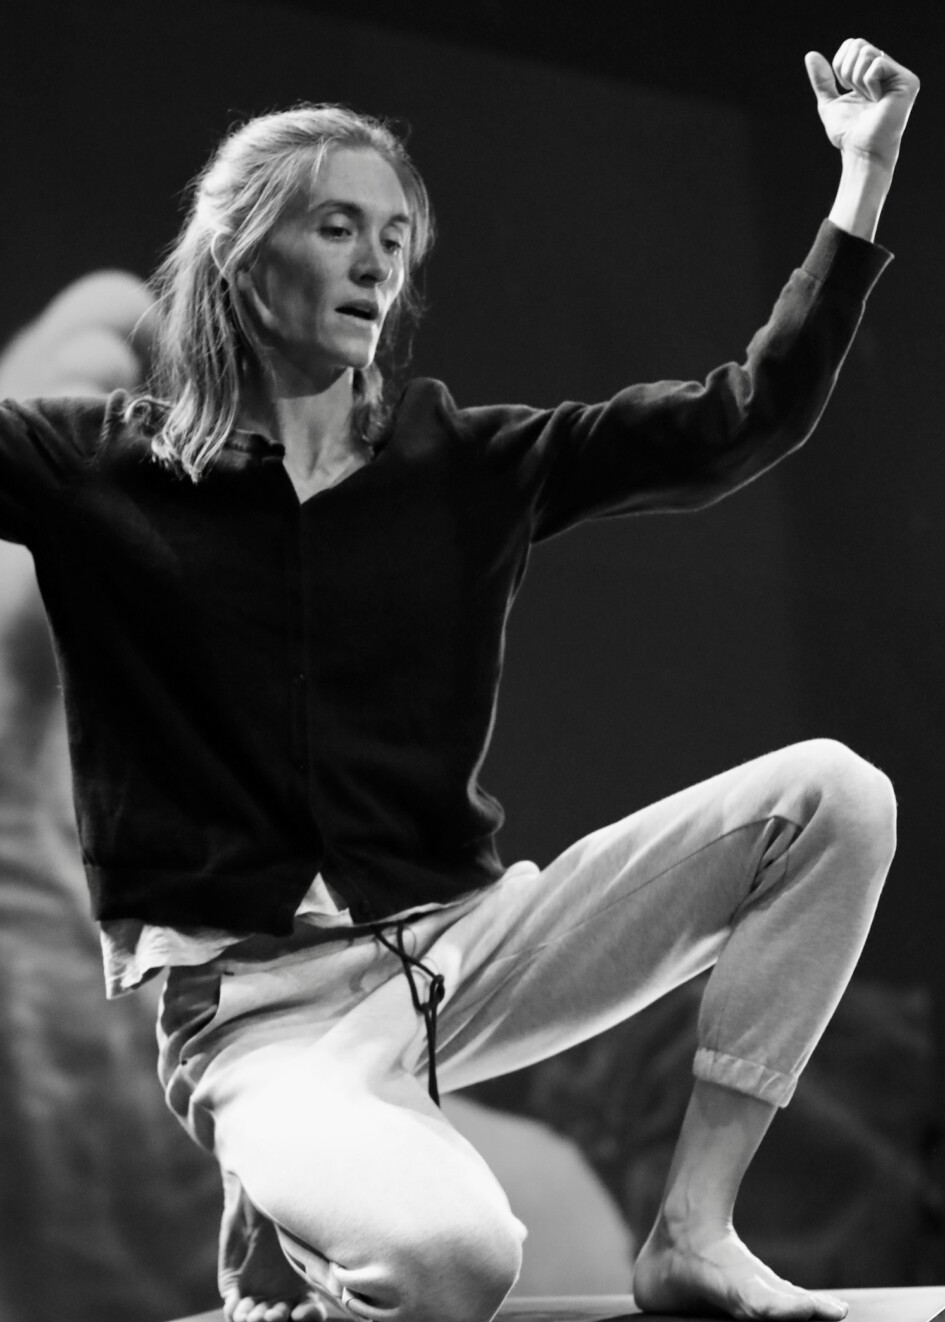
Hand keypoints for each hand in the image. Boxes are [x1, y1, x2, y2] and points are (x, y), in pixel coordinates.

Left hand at [805, 39, 919, 172]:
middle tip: (857, 95)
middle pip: (858, 44)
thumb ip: (822, 80)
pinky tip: (877, 101)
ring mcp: (899, 74)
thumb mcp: (829, 102)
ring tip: (868, 100)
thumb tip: (810, 54)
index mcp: (871, 71)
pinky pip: (876, 65)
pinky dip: (868, 85)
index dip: (840, 65)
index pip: (852, 44)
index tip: (846, 89)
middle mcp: (887, 69)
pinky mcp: (907, 81)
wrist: (862, 152)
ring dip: (857, 81)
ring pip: (866, 53)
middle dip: (847, 72)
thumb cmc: (849, 132)